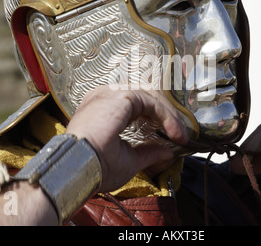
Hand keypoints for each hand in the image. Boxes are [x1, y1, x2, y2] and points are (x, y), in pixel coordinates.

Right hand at [66, 86, 187, 192]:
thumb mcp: (127, 160)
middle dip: (166, 115)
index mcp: (102, 108)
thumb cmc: (95, 165)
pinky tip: (175, 133)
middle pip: (146, 98)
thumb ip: (148, 153)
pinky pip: (152, 102)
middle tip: (180, 134)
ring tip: (180, 135)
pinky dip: (167, 117)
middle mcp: (106, 96)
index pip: (136, 105)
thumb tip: (166, 152)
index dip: (157, 118)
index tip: (172, 137)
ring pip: (151, 98)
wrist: (79, 167)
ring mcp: (113, 93)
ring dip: (168, 116)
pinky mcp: (123, 95)